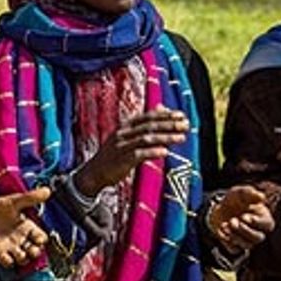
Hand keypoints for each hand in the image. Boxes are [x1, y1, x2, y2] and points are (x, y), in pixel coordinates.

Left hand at [0, 187, 51, 267]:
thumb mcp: (14, 201)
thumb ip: (30, 198)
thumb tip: (47, 190)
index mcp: (27, 227)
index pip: (41, 238)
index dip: (42, 240)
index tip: (38, 238)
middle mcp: (21, 238)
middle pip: (35, 252)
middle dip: (36, 252)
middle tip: (31, 248)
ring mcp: (10, 246)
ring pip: (24, 260)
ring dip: (23, 259)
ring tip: (20, 253)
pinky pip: (7, 262)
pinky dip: (8, 261)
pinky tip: (5, 255)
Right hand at [74, 109, 188, 196]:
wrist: (95, 172)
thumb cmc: (115, 154)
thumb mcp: (127, 135)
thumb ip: (145, 123)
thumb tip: (162, 108)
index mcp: (125, 126)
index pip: (147, 117)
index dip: (165, 115)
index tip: (181, 115)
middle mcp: (122, 134)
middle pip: (149, 126)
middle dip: (169, 125)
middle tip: (185, 125)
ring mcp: (121, 146)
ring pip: (146, 139)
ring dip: (165, 137)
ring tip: (181, 138)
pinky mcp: (122, 160)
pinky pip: (139, 154)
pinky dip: (153, 152)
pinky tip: (165, 152)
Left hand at [208, 185, 274, 252]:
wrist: (218, 207)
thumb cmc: (234, 200)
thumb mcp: (239, 192)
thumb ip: (249, 192)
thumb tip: (261, 197)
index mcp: (263, 217)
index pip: (267, 224)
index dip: (257, 222)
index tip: (245, 216)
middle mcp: (257, 230)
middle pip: (258, 238)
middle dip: (245, 230)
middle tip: (233, 221)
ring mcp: (246, 239)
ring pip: (247, 245)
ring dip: (235, 237)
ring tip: (225, 225)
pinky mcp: (235, 244)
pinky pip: (234, 249)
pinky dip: (226, 241)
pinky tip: (221, 230)